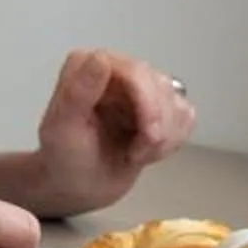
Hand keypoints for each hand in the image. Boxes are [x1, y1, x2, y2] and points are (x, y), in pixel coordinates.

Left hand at [30, 47, 194, 217]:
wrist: (79, 188)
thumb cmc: (64, 159)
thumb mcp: (62, 130)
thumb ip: (78, 93)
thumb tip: (100, 58)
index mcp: (88, 65)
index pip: (135, 71)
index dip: (148, 102)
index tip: (147, 135)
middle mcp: (116, 69)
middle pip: (160, 85)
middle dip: (158, 125)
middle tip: (139, 155)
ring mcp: (139, 88)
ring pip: (176, 101)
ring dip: (164, 137)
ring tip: (136, 155)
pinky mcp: (157, 107)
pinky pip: (185, 115)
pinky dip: (173, 140)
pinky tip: (148, 152)